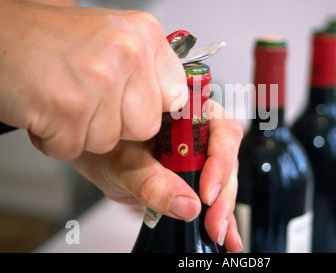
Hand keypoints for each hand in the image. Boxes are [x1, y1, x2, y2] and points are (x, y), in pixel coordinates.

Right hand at [0, 0, 186, 159]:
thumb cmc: (53, 40)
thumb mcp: (115, 37)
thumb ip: (148, 68)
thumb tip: (177, 100)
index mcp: (144, 34)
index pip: (178, 96)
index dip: (154, 108)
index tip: (135, 104)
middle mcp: (128, 53)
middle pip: (145, 125)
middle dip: (116, 125)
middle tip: (89, 99)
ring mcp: (99, 81)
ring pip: (109, 141)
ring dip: (82, 131)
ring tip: (64, 100)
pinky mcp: (69, 108)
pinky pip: (74, 148)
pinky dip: (56, 138)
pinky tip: (47, 109)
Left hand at [70, 101, 243, 252]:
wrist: (96, 158)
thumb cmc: (107, 146)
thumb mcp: (124, 164)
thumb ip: (153, 183)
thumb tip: (187, 205)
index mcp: (186, 111)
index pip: (220, 129)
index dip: (220, 159)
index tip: (206, 191)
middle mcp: (199, 130)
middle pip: (227, 158)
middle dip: (222, 193)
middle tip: (212, 220)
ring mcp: (201, 155)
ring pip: (225, 179)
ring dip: (223, 208)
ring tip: (217, 232)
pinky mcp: (198, 177)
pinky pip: (216, 196)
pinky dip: (222, 217)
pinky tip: (226, 236)